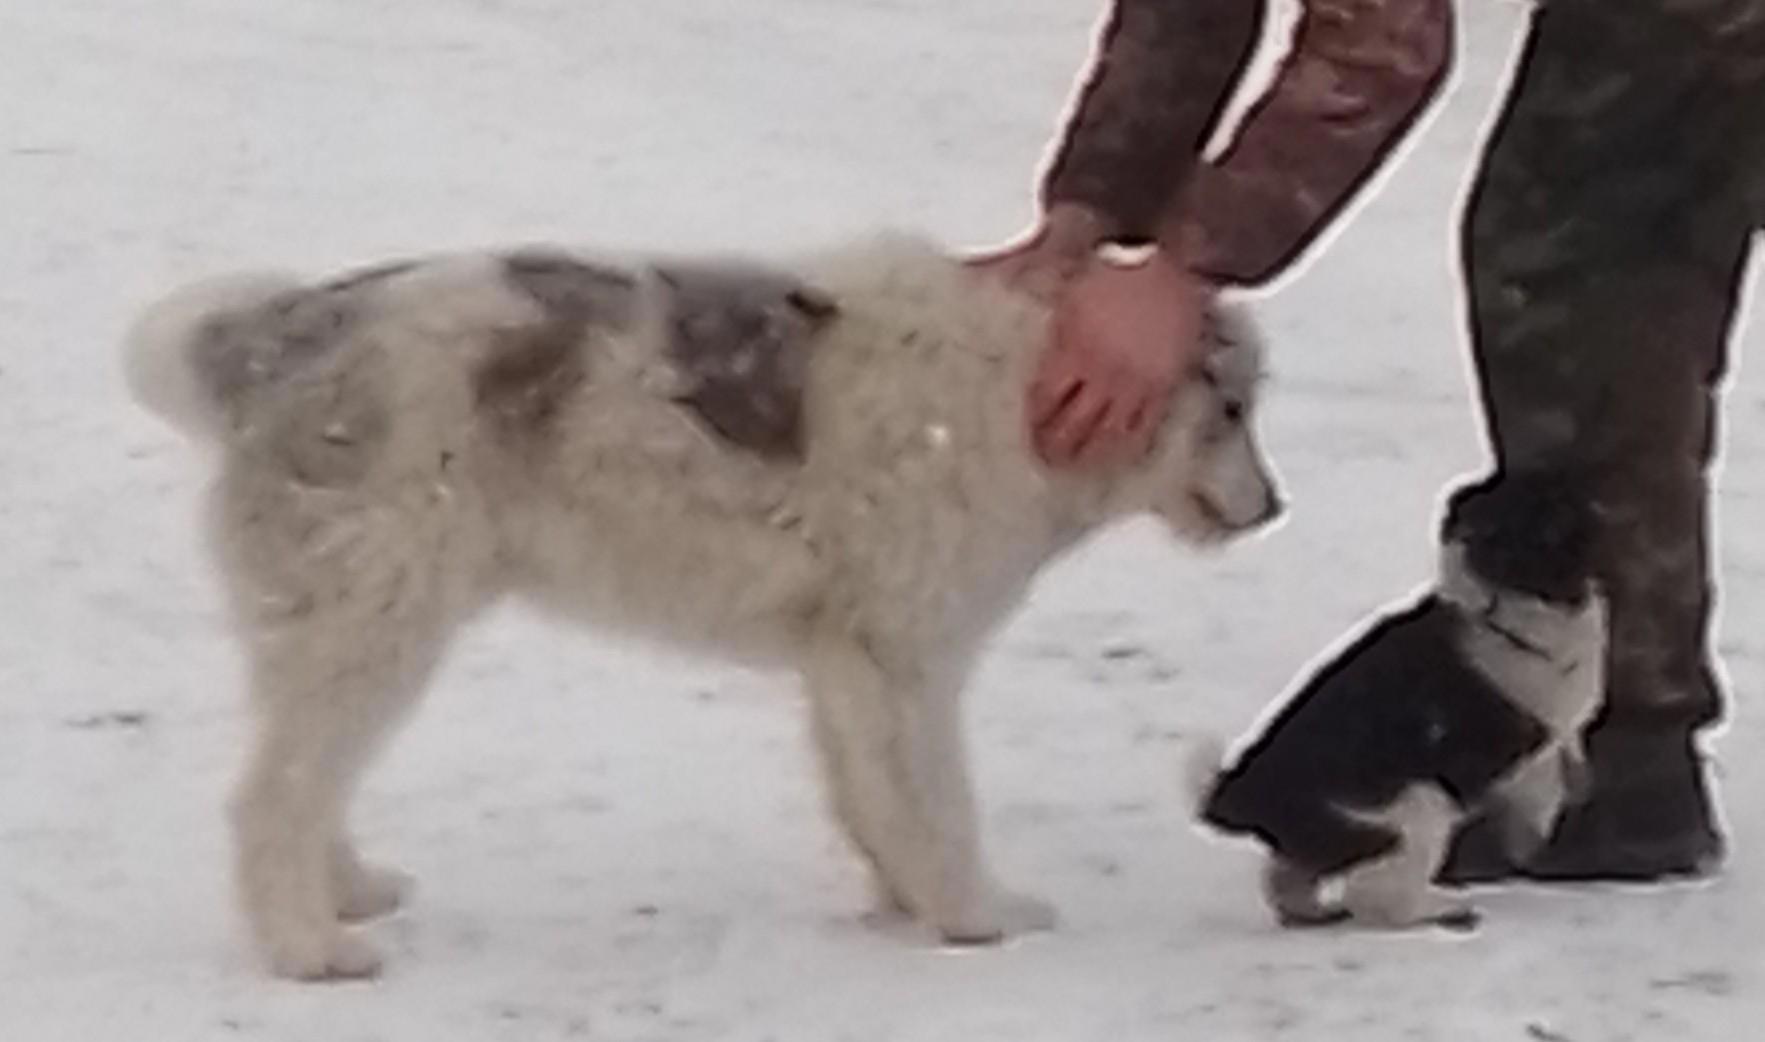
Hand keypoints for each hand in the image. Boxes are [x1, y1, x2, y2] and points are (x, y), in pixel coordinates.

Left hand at [969, 207, 1214, 467]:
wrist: (1169, 252)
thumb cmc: (1110, 258)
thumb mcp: (1054, 266)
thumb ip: (1009, 276)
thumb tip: (964, 276)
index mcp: (1071, 350)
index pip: (1043, 400)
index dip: (1031, 422)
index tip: (1018, 435)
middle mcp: (1101, 374)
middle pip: (1072, 426)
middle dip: (1054, 447)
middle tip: (1043, 461)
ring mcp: (1134, 383)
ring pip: (1107, 435)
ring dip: (1088, 455)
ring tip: (1075, 468)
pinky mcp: (1164, 386)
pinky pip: (1144, 428)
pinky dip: (1128, 447)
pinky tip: (1117, 455)